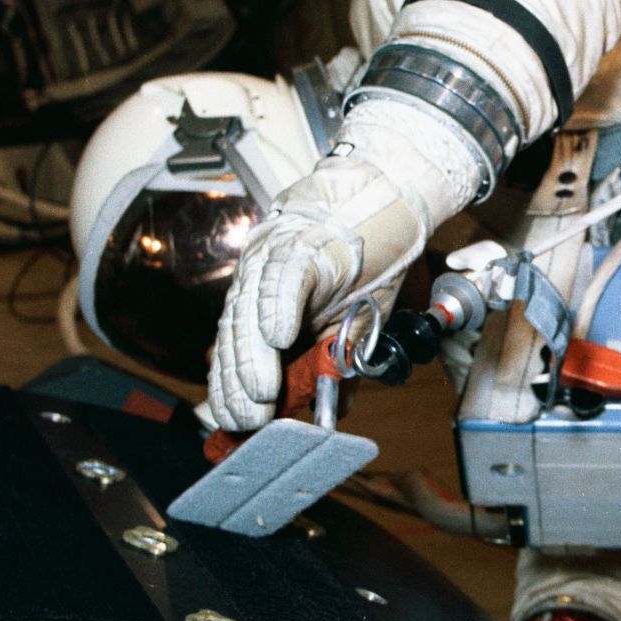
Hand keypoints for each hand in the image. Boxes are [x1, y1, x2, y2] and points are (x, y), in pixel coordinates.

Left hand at [199, 126, 431, 431]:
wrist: (389, 196)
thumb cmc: (370, 258)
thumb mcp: (353, 322)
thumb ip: (336, 361)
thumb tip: (335, 409)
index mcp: (264, 299)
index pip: (234, 349)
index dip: (230, 388)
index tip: (233, 424)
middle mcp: (259, 278)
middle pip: (234, 335)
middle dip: (237, 384)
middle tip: (246, 420)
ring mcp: (276, 260)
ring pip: (250, 312)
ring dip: (253, 357)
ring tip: (260, 395)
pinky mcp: (302, 246)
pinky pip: (283, 279)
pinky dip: (279, 308)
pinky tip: (279, 338)